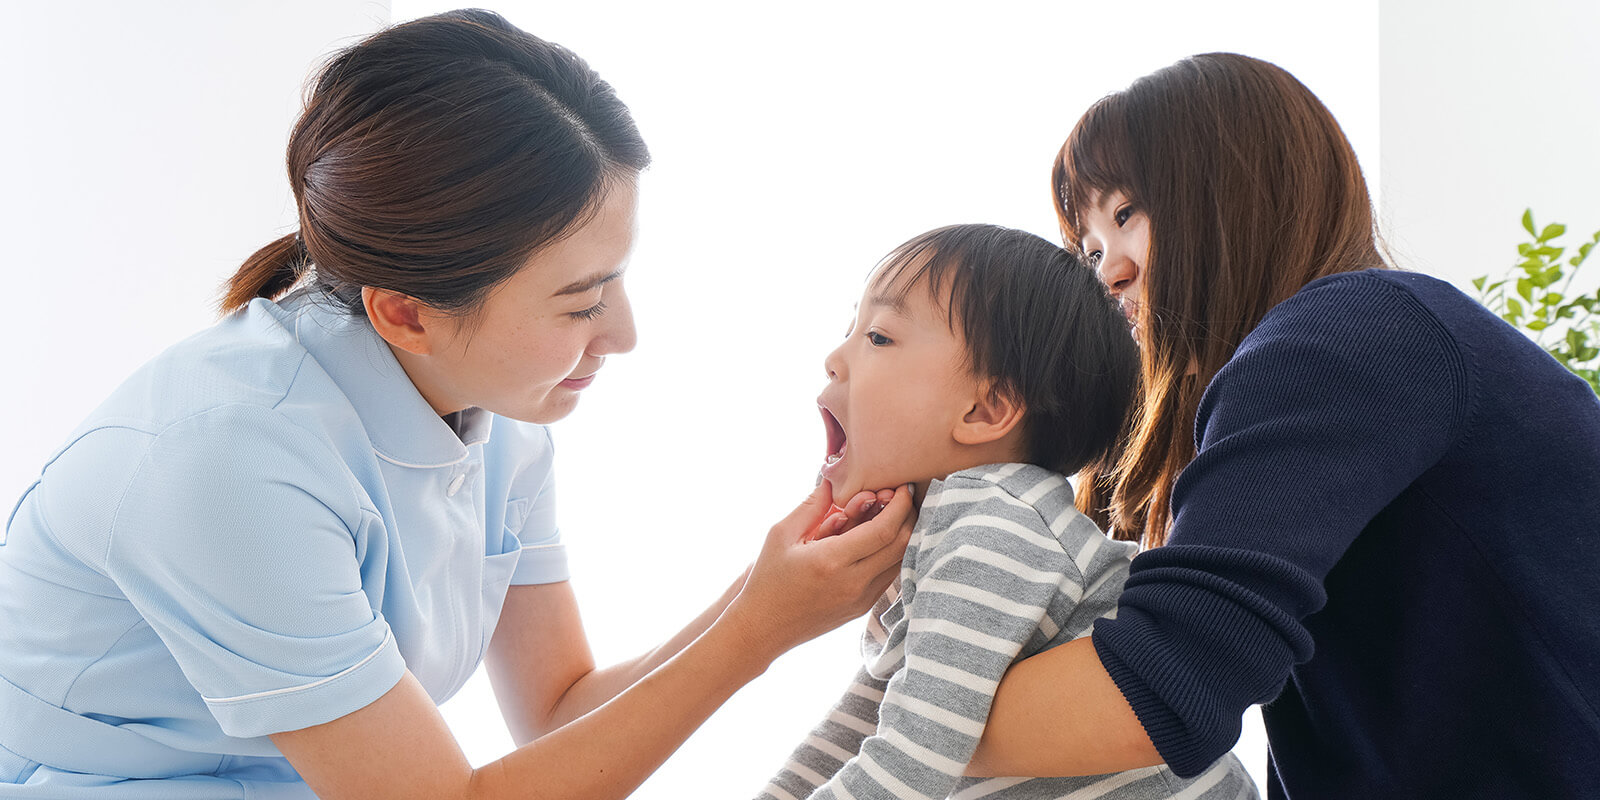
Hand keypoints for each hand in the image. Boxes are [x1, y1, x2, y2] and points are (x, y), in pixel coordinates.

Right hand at [722, 480, 915, 663]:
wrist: (762, 628)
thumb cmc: (767, 578)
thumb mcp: (781, 535)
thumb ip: (811, 505)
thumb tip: (832, 480)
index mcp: (831, 561)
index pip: (885, 529)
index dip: (900, 505)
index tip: (900, 486)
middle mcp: (853, 583)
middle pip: (902, 545)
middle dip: (908, 515)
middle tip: (900, 496)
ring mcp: (861, 599)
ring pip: (901, 561)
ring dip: (903, 534)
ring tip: (890, 513)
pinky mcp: (862, 608)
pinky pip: (889, 575)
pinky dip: (892, 553)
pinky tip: (879, 538)